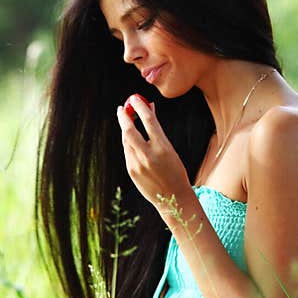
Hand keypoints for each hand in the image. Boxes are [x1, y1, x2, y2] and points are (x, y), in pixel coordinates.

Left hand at [116, 95, 191, 212]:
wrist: (173, 198)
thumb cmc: (175, 171)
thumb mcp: (170, 149)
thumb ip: (157, 130)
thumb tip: (150, 108)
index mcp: (163, 147)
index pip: (148, 120)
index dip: (139, 106)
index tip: (135, 98)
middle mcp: (148, 155)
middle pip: (129, 130)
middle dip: (123, 116)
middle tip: (122, 108)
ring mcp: (137, 164)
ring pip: (126, 141)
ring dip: (126, 130)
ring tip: (128, 122)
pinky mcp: (131, 171)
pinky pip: (127, 152)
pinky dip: (128, 143)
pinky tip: (132, 141)